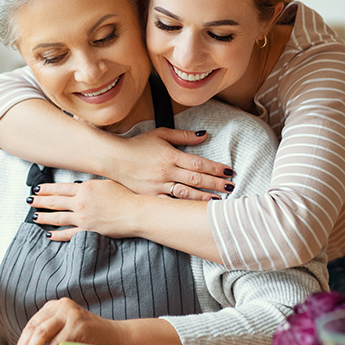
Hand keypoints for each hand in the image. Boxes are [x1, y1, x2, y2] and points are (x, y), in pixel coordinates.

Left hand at [10, 298, 123, 344]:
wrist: (118, 337)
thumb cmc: (89, 339)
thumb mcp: (67, 330)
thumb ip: (49, 337)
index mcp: (55, 306)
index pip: (31, 325)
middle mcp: (61, 306)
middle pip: (34, 329)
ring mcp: (70, 315)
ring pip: (42, 336)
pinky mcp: (78, 326)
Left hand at [29, 179, 139, 241]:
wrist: (136, 213)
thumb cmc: (126, 196)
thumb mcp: (106, 183)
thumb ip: (90, 186)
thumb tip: (78, 187)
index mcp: (85, 188)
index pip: (59, 188)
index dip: (46, 189)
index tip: (36, 189)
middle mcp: (81, 202)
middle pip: (54, 201)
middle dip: (40, 201)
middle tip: (29, 201)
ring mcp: (83, 218)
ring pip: (57, 217)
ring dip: (44, 217)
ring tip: (34, 217)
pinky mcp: (88, 231)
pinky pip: (68, 234)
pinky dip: (56, 235)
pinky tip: (48, 234)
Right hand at [109, 128, 233, 200]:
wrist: (113, 158)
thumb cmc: (137, 145)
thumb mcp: (160, 134)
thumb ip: (183, 136)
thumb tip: (204, 135)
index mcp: (170, 156)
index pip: (198, 163)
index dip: (215, 167)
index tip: (228, 171)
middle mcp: (166, 171)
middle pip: (196, 179)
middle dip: (215, 183)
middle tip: (231, 186)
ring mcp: (158, 185)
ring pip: (185, 193)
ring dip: (203, 197)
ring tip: (219, 200)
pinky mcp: (150, 195)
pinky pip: (169, 203)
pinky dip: (183, 206)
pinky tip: (194, 210)